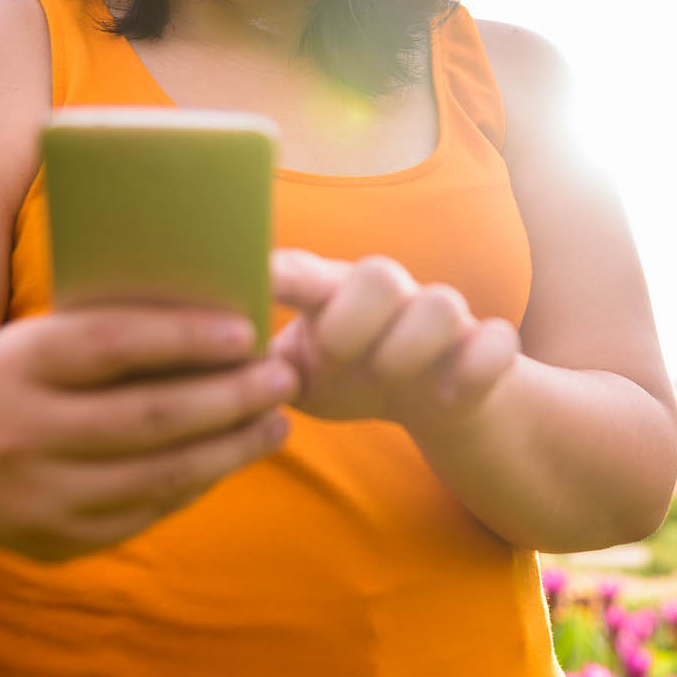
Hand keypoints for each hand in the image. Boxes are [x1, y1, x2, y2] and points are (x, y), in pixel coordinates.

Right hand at [0, 307, 297, 561]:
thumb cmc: (16, 380)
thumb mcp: (38, 341)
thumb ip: (108, 330)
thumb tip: (215, 318)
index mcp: (16, 366)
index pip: (110, 346)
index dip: (183, 338)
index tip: (246, 331)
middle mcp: (20, 434)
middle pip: (148, 418)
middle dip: (229, 398)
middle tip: (284, 379)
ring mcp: (38, 497)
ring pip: (158, 474)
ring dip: (230, 449)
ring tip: (277, 423)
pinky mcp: (58, 541)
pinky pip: (147, 511)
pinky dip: (197, 483)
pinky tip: (230, 458)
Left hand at [268, 249, 518, 430]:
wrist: (446, 403)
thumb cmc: (356, 376)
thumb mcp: (299, 373)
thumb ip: (251, 366)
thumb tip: (178, 364)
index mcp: (336, 298)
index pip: (304, 273)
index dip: (279, 274)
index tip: (253, 278)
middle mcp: (392, 300)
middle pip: (383, 273)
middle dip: (357, 316)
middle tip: (338, 355)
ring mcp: (445, 324)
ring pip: (443, 305)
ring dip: (411, 348)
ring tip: (392, 384)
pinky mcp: (489, 353)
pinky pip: (498, 345)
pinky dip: (476, 369)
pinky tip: (445, 397)